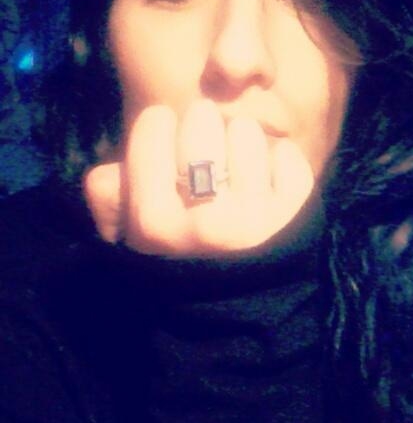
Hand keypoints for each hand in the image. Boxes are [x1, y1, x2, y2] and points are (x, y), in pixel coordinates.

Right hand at [83, 99, 313, 255]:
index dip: (158, 129)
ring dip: (241, 142)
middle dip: (201, 129)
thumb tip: (112, 171)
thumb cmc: (178, 255)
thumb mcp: (127, 233)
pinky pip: (286, 152)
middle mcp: (206, 222)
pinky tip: (266, 183)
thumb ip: (108, 195)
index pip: (154, 123)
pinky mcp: (295, 213)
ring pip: (245, 130)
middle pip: (201, 119)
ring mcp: (255, 218)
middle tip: (204, 155)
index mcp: (154, 223)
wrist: (240, 303)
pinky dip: (279, 159)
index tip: (165, 147)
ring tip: (235, 171)